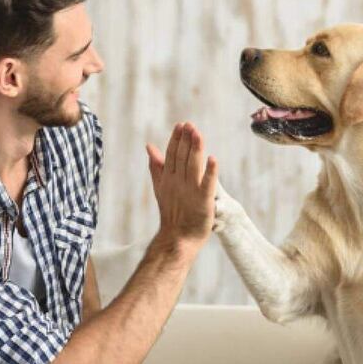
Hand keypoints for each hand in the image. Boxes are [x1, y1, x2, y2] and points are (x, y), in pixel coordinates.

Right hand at [146, 123, 217, 248]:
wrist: (177, 238)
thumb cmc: (172, 213)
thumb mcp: (161, 187)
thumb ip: (156, 167)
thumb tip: (149, 146)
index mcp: (169, 178)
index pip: (172, 154)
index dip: (177, 139)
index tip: (181, 125)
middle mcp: (179, 182)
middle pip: (182, 157)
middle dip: (186, 140)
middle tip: (190, 125)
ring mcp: (190, 191)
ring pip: (193, 166)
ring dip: (195, 150)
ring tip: (198, 134)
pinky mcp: (203, 201)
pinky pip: (207, 184)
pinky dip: (210, 172)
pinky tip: (213, 159)